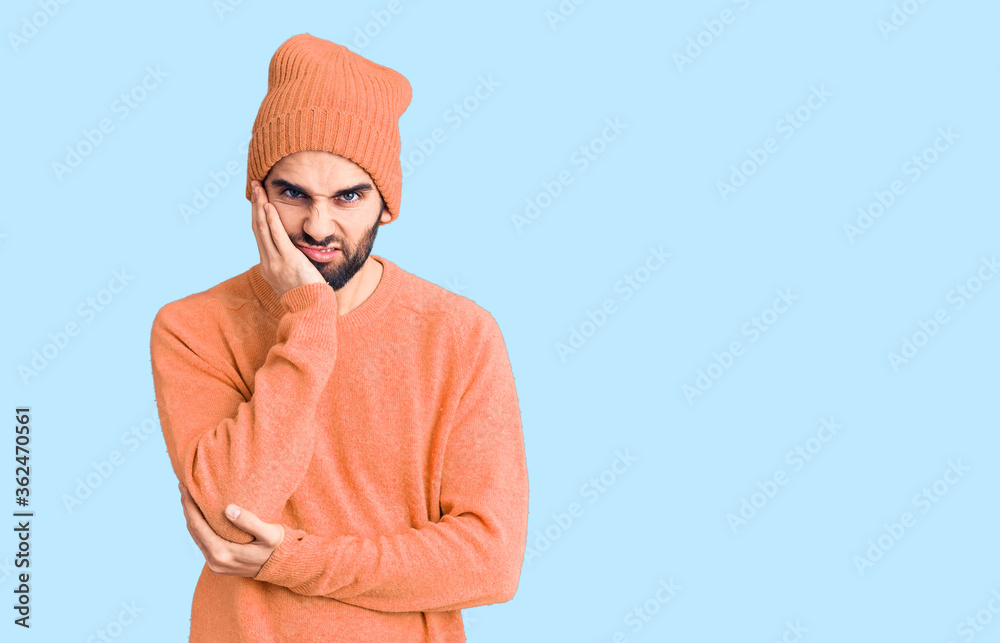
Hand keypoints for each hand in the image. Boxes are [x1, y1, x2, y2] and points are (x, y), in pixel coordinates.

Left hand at [178, 482, 284, 577]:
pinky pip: (203, 543)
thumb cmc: (278, 548)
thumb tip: (228, 509)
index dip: (189, 506)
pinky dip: (199, 528)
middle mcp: (215, 562)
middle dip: (187, 509)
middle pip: (194, 531)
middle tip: (183, 489)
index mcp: (223, 554)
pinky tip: (201, 516)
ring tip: (189, 500)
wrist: (284, 568)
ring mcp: (215, 566)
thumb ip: (249, 522)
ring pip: (197, 538)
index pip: (198, 526)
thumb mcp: (269, 533)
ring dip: (192, 518)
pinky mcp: (219, 565)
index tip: (185, 488)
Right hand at [250, 179, 326, 297]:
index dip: (257, 216)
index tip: (257, 200)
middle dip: (255, 205)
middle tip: (254, 186)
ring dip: (260, 206)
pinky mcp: (287, 260)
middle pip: (257, 227)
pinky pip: (277, 236)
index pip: (259, 236)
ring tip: (258, 188)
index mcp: (268, 266)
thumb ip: (292, 265)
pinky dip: (271, 220)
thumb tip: (298, 255)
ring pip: (263, 228)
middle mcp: (268, 262)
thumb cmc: (307, 298)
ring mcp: (276, 261)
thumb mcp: (295, 280)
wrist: (310, 311)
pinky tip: (268, 206)